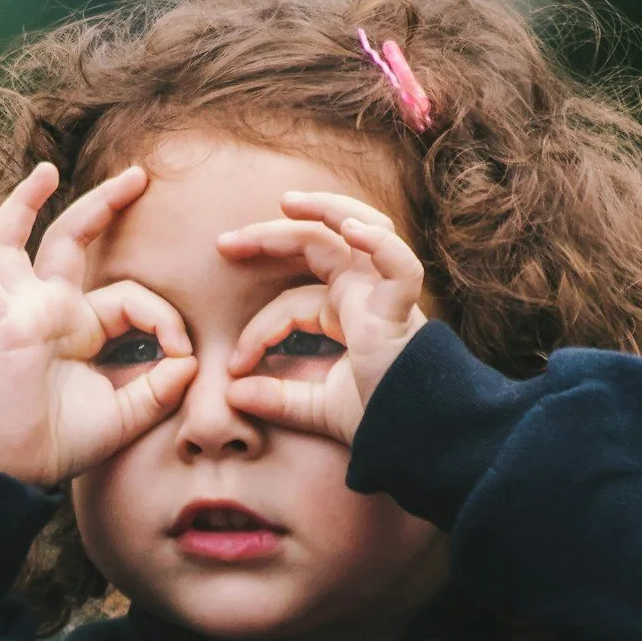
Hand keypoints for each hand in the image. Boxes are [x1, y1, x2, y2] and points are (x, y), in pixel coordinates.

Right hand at [0, 162, 197, 486]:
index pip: (130, 297)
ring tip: (45, 171)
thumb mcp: (125, 416)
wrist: (14, 473)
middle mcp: (48, 309)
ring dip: (25, 204)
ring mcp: (18, 311)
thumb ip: (159, 389)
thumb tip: (190, 361)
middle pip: (72, 241)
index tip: (184, 355)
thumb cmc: (60, 444)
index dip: (164, 319)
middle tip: (139, 175)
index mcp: (80, 327)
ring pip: (16, 243)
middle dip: (104, 206)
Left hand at [216, 190, 427, 444]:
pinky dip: (378, 243)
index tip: (233, 366)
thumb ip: (278, 400)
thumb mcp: (317, 409)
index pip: (291, 302)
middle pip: (317, 245)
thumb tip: (232, 394)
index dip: (258, 330)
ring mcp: (385, 294)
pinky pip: (398, 264)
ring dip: (325, 210)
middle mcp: (365, 294)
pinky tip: (350, 228)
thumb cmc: (378, 419)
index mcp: (346, 312)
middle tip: (224, 244)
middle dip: (271, 236)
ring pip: (360, 230)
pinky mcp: (402, 308)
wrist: (417, 438)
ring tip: (287, 202)